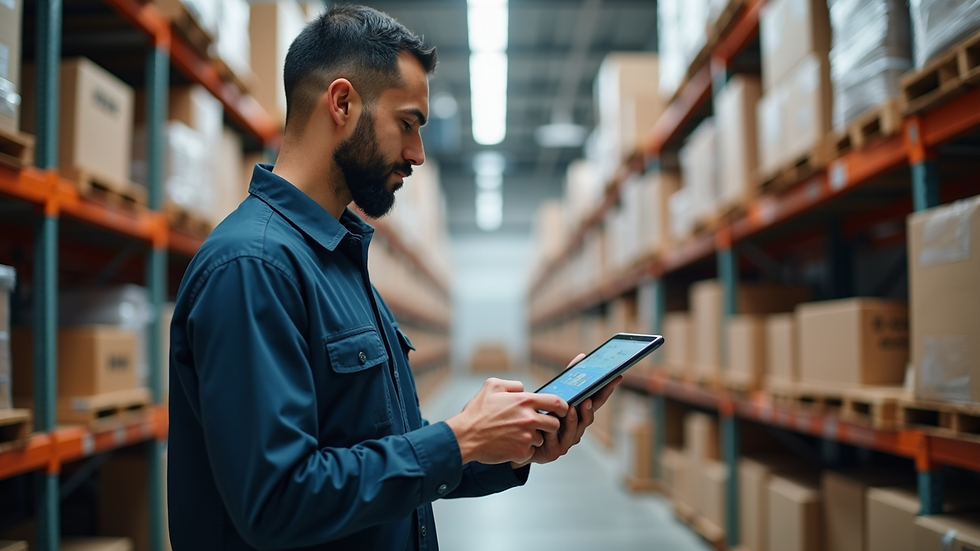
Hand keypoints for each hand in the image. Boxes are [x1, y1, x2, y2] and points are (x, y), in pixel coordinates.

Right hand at [445, 378, 567, 465]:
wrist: (465, 436)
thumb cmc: (477, 412)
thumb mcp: (491, 386)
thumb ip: (512, 385)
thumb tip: (523, 388)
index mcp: (524, 401)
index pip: (556, 402)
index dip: (563, 406)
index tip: (563, 409)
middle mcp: (529, 419)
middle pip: (555, 424)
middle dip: (549, 425)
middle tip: (538, 425)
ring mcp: (526, 437)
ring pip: (541, 439)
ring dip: (533, 438)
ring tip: (515, 434)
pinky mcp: (522, 452)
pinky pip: (530, 451)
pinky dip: (523, 449)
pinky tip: (509, 444)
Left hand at [510, 353, 622, 467]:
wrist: (520, 441)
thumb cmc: (539, 415)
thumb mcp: (552, 396)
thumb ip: (568, 379)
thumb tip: (582, 357)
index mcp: (578, 415)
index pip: (596, 402)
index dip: (606, 390)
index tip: (616, 377)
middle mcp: (576, 429)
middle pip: (588, 418)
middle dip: (590, 408)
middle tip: (589, 399)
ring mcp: (566, 442)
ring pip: (574, 431)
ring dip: (574, 420)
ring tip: (572, 408)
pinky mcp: (552, 452)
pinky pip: (554, 441)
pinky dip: (553, 432)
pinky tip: (551, 424)